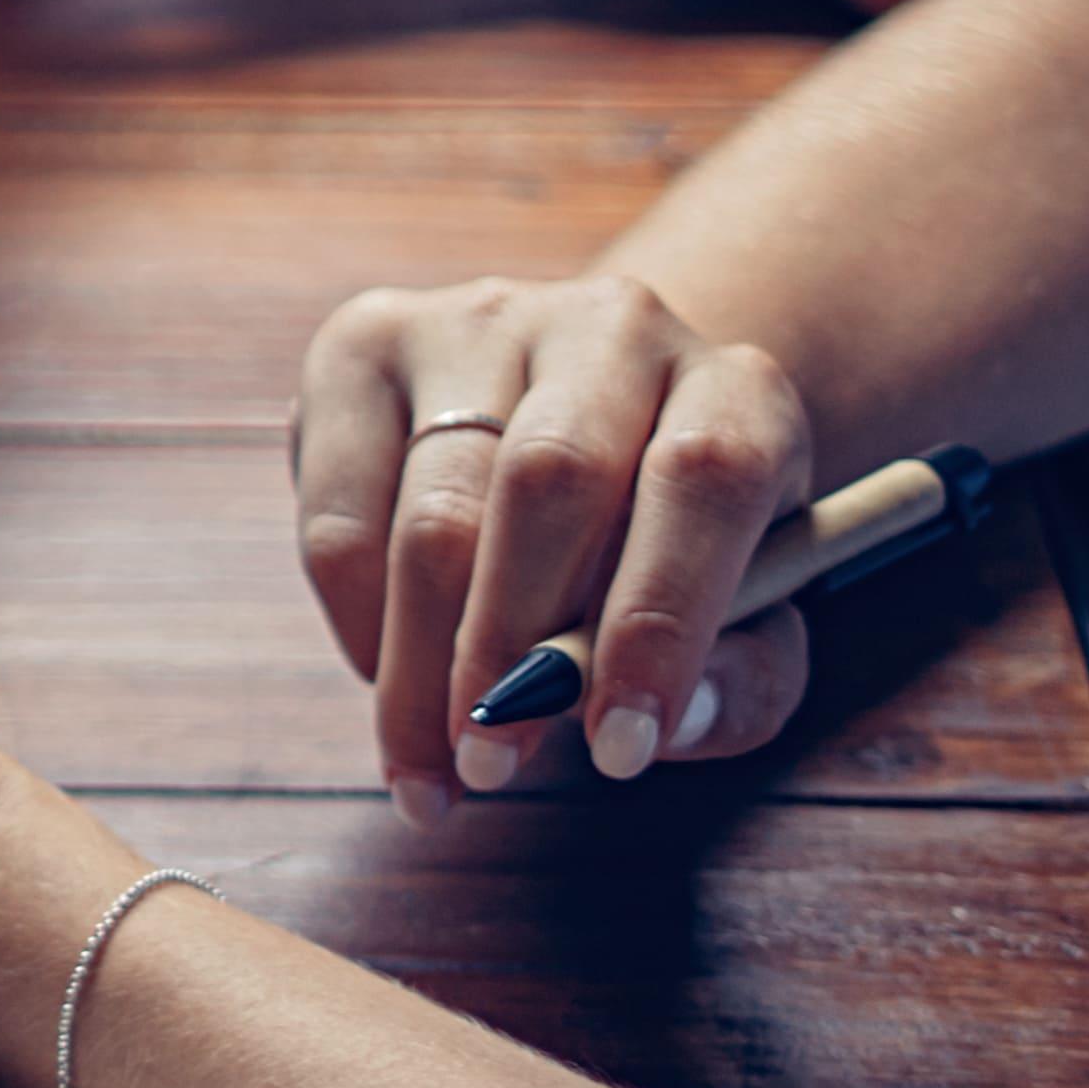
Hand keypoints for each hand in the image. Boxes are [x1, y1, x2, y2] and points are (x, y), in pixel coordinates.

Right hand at [291, 275, 820, 811]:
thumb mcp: (748, 621)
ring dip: (422, 662)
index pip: (706, 478)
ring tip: (433, 760)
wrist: (591, 424)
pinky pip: (340, 510)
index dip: (659, 620)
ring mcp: (479, 322)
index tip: (617, 751)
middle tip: (491, 764)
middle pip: (547, 480)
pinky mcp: (366, 345)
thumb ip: (736, 680)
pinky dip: (356, 620)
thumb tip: (662, 727)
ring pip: (433, 509)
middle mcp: (613, 326)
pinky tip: (388, 673)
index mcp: (736, 388)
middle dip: (510, 648)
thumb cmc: (670, 549)